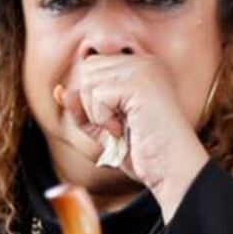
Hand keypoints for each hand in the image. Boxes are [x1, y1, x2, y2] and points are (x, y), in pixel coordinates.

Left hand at [58, 54, 209, 218]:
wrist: (172, 171)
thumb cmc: (146, 153)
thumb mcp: (105, 128)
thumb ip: (83, 109)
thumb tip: (60, 91)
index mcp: (141, 68)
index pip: (92, 69)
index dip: (91, 101)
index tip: (115, 124)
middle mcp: (144, 62)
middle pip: (87, 71)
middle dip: (92, 106)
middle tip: (118, 127)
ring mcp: (144, 70)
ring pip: (89, 81)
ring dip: (98, 113)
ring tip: (123, 128)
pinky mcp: (140, 83)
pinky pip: (98, 95)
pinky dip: (104, 119)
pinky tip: (125, 129)